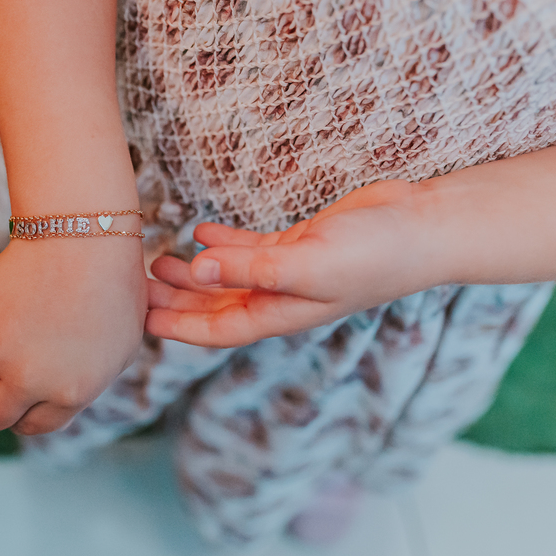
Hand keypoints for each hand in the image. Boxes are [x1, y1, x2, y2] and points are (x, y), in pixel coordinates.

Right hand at [0, 236, 146, 434]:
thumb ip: (87, 382)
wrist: (84, 236)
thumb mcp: (119, 346)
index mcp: (71, 393)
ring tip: (2, 359)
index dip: (31, 417)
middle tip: (6, 393)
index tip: (29, 405)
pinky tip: (11, 316)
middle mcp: (30, 380)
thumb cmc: (112, 288)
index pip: (36, 426)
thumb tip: (61, 401)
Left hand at [145, 180, 439, 346]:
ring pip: (228, 279)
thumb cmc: (373, 253)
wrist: (422, 227)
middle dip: (173, 300)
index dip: (175, 327)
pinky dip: (223, 245)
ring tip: (156, 260)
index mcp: (279, 313)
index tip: (137, 320)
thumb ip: (251, 268)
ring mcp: (290, 272)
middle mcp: (280, 298)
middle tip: (133, 286)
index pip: (215, 329)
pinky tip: (199, 233)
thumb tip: (197, 270)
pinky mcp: (301, 244)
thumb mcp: (306, 262)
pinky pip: (250, 251)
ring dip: (192, 274)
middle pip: (214, 306)